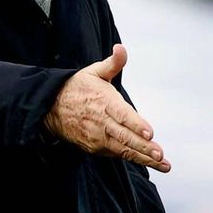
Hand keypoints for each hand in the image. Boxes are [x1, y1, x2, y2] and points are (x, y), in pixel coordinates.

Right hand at [44, 44, 170, 172]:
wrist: (50, 106)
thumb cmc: (77, 88)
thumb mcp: (93, 72)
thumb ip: (113, 63)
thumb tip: (121, 48)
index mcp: (103, 102)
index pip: (122, 115)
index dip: (136, 124)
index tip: (150, 133)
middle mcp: (100, 122)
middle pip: (124, 136)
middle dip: (143, 147)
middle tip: (160, 154)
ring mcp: (96, 136)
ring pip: (122, 149)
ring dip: (142, 157)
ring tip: (162, 163)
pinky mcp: (93, 147)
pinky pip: (114, 153)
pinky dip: (130, 157)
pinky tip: (146, 161)